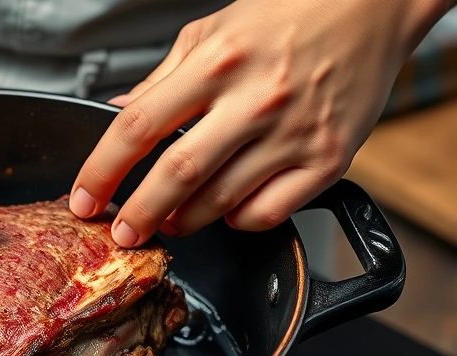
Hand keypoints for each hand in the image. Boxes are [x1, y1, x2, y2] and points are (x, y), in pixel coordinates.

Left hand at [69, 0, 447, 246]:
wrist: (373, 6)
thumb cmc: (287, 16)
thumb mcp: (211, 32)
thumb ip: (161, 78)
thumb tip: (117, 112)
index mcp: (216, 62)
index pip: (138, 127)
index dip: (102, 170)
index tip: (84, 199)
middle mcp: (255, 99)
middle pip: (176, 175)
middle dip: (138, 213)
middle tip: (122, 231)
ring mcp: (294, 132)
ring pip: (220, 202)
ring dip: (184, 221)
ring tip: (170, 219)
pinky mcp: (329, 159)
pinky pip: (268, 212)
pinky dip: (237, 220)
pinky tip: (227, 208)